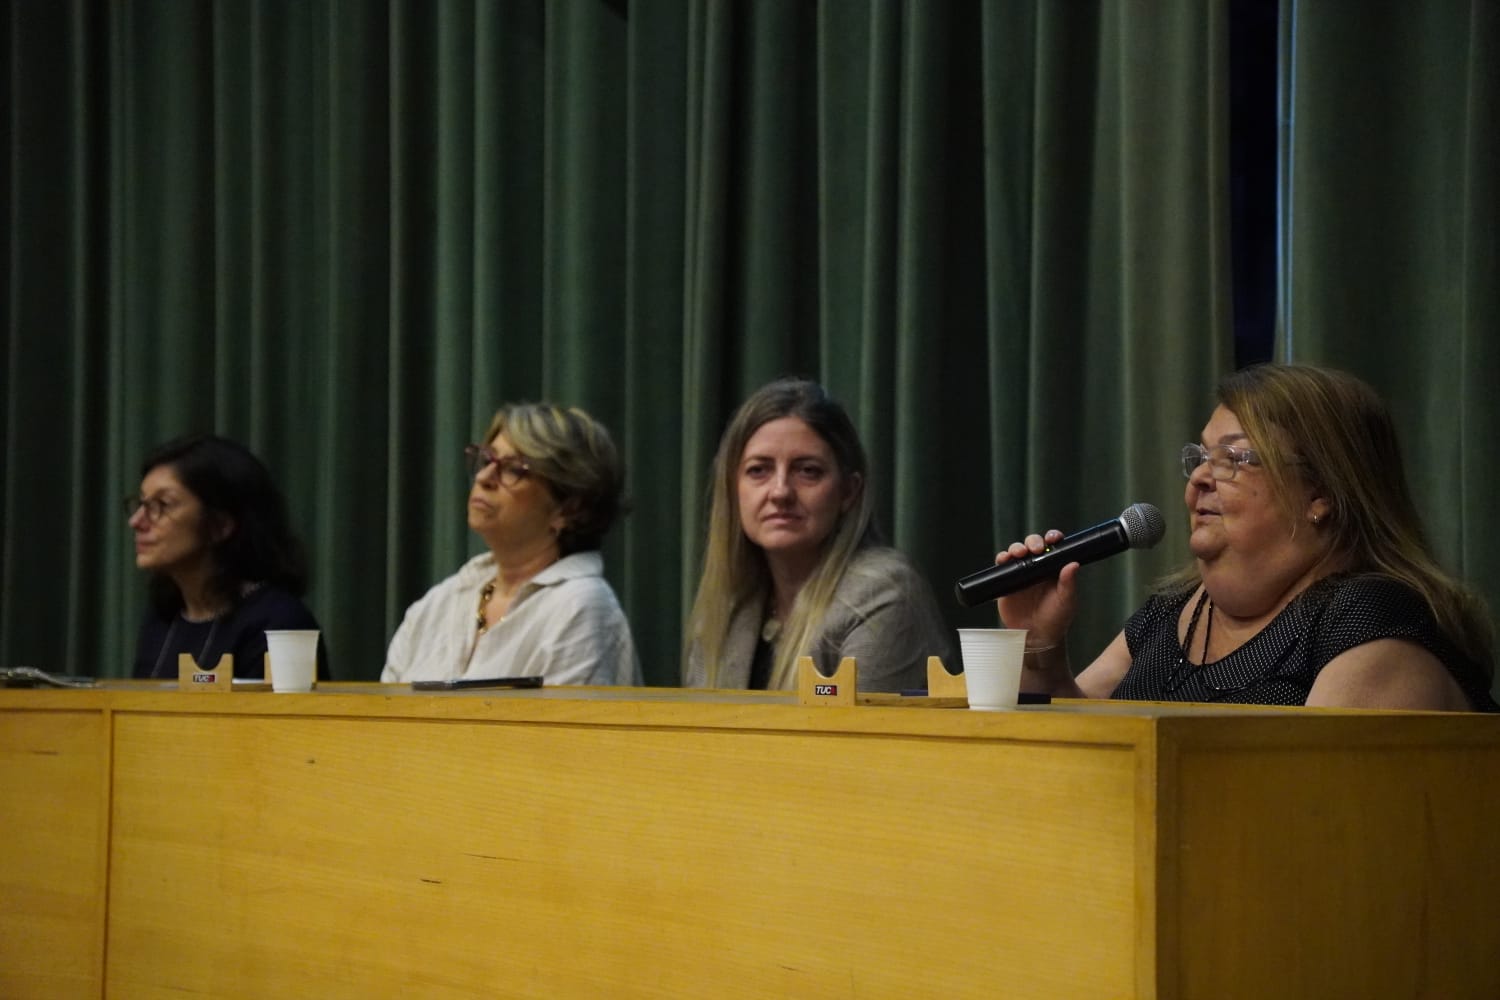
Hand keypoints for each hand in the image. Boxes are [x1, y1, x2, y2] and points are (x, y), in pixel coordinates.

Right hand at [993, 529, 1078, 644]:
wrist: (1036, 636)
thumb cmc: (1056, 619)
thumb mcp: (1067, 601)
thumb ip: (1069, 583)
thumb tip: (1073, 564)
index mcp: (1053, 568)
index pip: (1053, 546)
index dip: (1052, 537)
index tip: (1052, 538)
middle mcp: (1037, 567)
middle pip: (1032, 544)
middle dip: (1032, 541)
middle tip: (1034, 548)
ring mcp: (1020, 573)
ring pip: (1016, 552)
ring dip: (1016, 547)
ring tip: (1018, 553)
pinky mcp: (1006, 582)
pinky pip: (1001, 566)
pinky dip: (1001, 559)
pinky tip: (1003, 560)